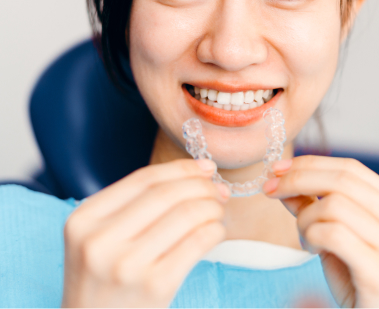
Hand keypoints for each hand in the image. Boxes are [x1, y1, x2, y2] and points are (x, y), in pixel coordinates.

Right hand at [61, 159, 229, 306]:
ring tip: (218, 210)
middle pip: (166, 194)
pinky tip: (216, 231)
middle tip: (219, 189)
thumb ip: (133, 206)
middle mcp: (100, 241)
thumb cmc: (104, 283)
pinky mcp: (154, 287)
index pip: (143, 179)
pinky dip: (214, 230)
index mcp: (83, 220)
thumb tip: (197, 173)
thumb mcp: (98, 240)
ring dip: (211, 207)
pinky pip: (197, 242)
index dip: (180, 168)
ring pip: (186, 215)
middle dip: (201, 185)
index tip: (205, 167)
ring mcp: (127, 265)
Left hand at [263, 155, 378, 307]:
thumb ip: (315, 205)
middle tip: (270, 190)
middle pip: (343, 180)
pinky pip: (333, 234)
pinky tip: (312, 250)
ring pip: (334, 205)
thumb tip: (282, 177)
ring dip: (305, 217)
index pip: (352, 168)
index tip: (277, 168)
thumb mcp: (337, 236)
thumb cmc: (360, 283)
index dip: (312, 163)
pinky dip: (311, 236)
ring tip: (305, 237)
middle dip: (298, 179)